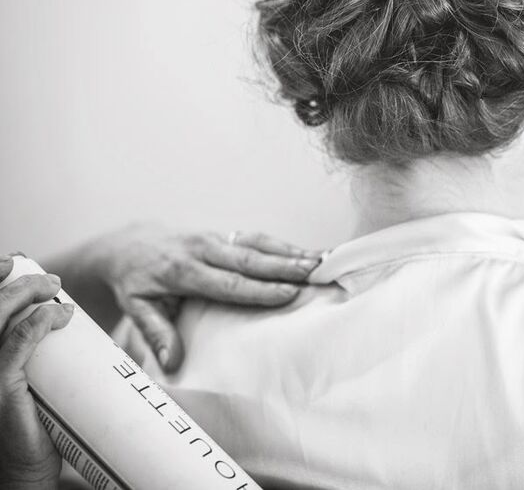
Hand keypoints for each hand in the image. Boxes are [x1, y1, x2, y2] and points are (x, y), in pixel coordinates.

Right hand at [0, 254, 71, 489]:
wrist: (23, 471)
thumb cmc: (31, 426)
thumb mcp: (30, 382)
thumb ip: (36, 354)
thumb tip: (66, 323)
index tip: (15, 262)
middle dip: (17, 283)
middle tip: (50, 280)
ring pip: (1, 318)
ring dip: (29, 294)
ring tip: (56, 290)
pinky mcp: (0, 387)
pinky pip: (18, 344)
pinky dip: (39, 323)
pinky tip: (59, 315)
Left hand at [84, 224, 320, 371]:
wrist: (129, 244)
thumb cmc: (136, 282)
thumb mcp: (136, 309)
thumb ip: (156, 334)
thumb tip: (172, 362)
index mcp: (183, 271)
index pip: (228, 283)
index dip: (259, 289)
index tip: (288, 293)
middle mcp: (203, 249)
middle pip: (249, 258)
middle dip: (285, 265)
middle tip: (316, 272)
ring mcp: (215, 238)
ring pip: (258, 243)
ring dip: (291, 252)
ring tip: (322, 260)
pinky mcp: (224, 234)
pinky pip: (257, 238)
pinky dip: (284, 245)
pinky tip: (308, 253)